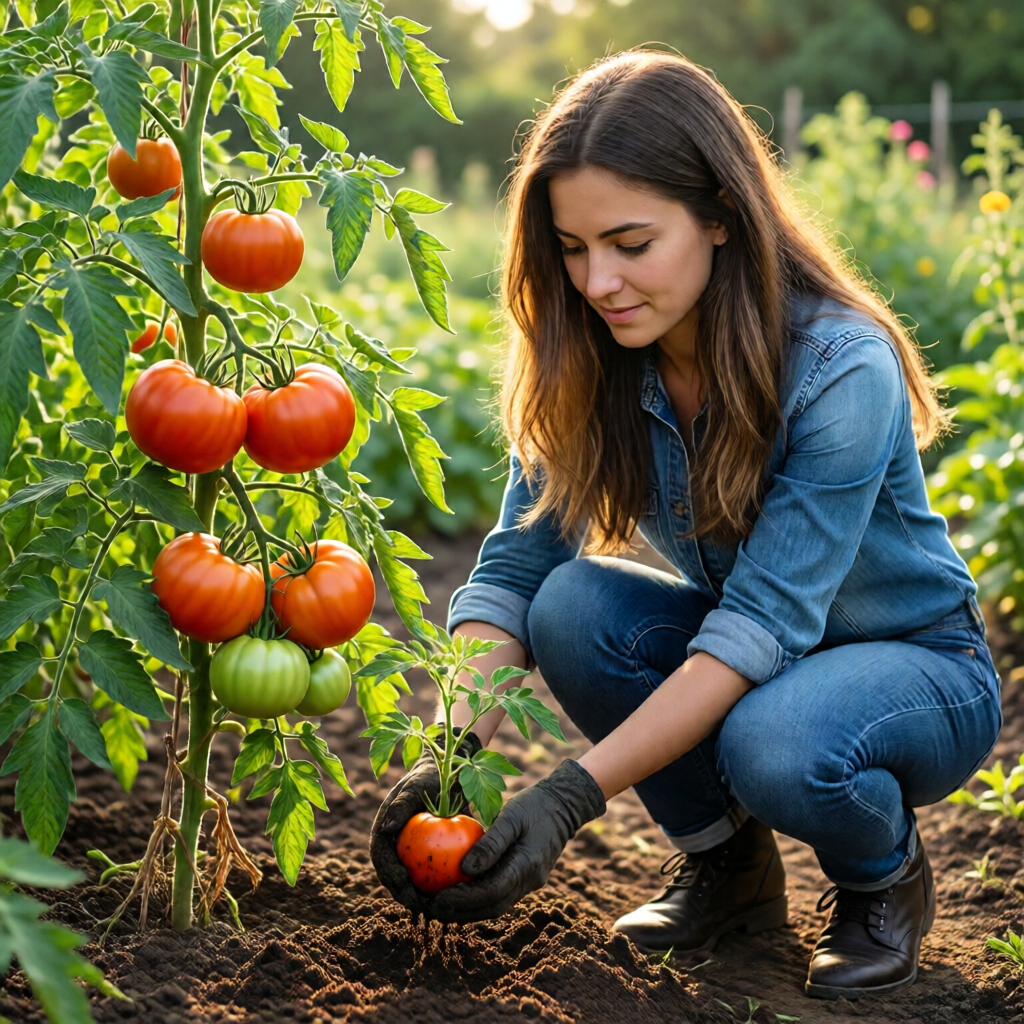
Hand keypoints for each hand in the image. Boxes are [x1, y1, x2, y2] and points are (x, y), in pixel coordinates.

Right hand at [369, 728, 481, 912]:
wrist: (446, 774)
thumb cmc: (429, 777)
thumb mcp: (416, 786)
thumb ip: (402, 805)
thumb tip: (387, 827)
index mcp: (383, 834)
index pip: (382, 861)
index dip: (390, 876)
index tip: (406, 885)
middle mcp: (393, 849)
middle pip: (395, 880)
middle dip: (407, 897)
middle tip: (425, 906)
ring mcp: (410, 857)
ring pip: (413, 884)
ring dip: (423, 899)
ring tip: (440, 909)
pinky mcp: (427, 860)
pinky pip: (432, 878)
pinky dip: (441, 889)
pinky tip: (458, 898)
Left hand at [426, 759, 605, 923]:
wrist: (564, 807)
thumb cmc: (534, 806)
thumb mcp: (511, 817)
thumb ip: (490, 844)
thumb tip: (463, 869)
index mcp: (526, 866)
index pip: (490, 893)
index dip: (462, 900)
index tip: (437, 898)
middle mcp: (529, 881)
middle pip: (491, 907)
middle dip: (461, 912)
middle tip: (431, 908)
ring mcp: (530, 883)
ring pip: (496, 906)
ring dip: (468, 910)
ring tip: (440, 906)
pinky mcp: (526, 879)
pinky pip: (500, 894)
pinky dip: (479, 898)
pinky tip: (459, 893)